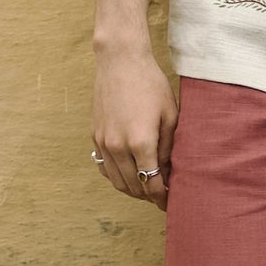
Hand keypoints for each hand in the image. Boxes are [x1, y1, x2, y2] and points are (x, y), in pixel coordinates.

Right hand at [91, 46, 178, 211]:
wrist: (120, 62)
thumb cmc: (150, 84)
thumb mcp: (170, 115)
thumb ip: (168, 148)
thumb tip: (168, 172)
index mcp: (140, 143)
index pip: (152, 184)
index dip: (162, 198)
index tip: (171, 203)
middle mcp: (118, 147)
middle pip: (134, 188)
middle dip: (149, 196)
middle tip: (162, 196)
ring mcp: (103, 143)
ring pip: (116, 182)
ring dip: (132, 190)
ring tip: (147, 187)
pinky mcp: (95, 136)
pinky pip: (104, 167)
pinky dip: (116, 177)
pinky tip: (128, 173)